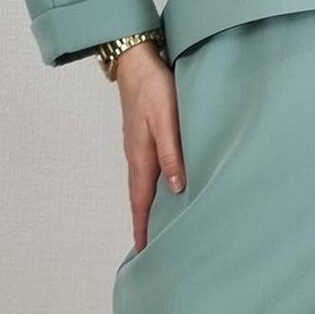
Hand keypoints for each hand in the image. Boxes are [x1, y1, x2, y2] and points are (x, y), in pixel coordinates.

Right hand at [112, 41, 185, 251]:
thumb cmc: (153, 88)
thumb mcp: (166, 119)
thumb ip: (171, 152)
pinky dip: (154, 188)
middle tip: (152, 250)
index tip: (144, 253)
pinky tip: (166, 189)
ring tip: (159, 227)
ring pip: (145, 185)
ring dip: (149, 207)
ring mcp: (139, 146)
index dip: (143, 227)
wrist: (137, 60)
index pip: (141, 202)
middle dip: (144, 224)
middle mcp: (137, 156)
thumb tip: (177, 188)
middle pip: (141, 198)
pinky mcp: (145, 137)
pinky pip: (149, 171)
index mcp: (141, 157)